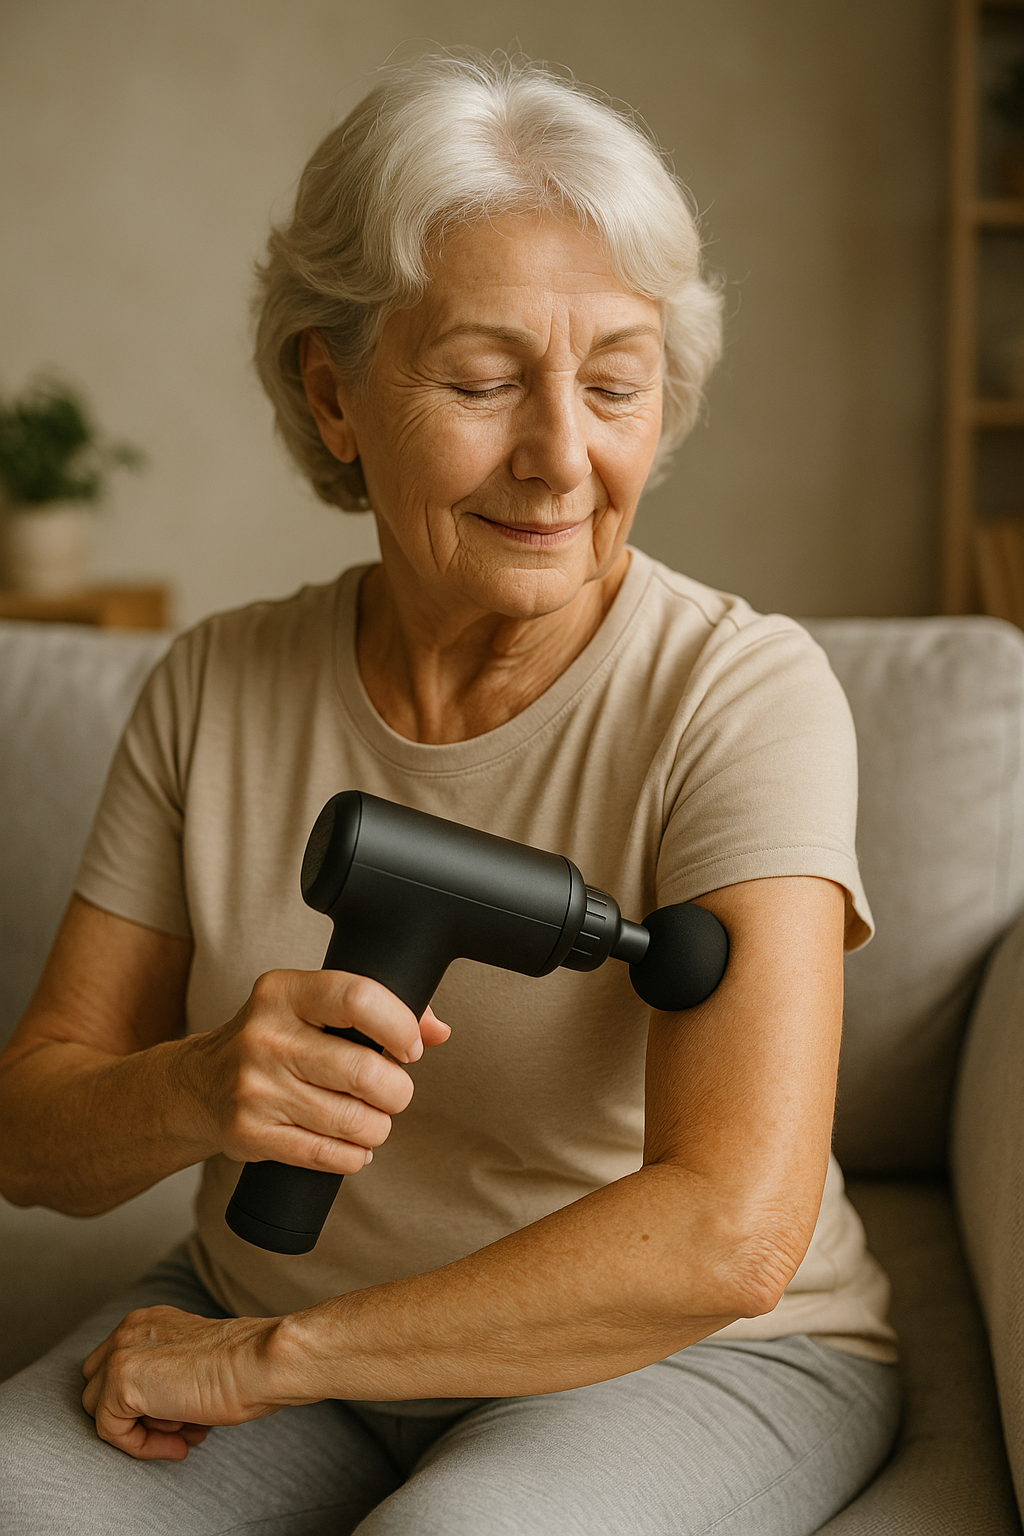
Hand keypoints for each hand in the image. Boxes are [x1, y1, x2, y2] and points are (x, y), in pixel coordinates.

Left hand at [82, 1304, 294, 1460]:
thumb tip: (157, 1413)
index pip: (117, 1368)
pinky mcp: (120, 1382)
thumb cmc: (242, 1366)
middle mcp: (129, 1329)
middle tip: (178, 1428)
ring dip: (141, 1430)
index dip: (143, 1402)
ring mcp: (120, 1353)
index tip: (179, 1419)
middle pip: (99, 1386)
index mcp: (148, 1321)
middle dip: (134, 1414)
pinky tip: (179, 1443)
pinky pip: (111, 1431)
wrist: (257, 1363)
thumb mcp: (195, 1363)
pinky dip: (141, 1446)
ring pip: (100, 1409)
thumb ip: (166, 1377)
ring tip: (184, 1434)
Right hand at [189, 970, 449, 1175]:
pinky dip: (353, 1156)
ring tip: (371, 1118)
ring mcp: (254, 1088)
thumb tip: (436, 1030)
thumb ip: (377, 1006)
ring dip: (378, 1127)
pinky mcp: (250, 1133)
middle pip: (363, 1071)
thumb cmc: (274, 1038)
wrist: (197, 1084)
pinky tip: (350, 1144)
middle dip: (396, 1091)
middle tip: (393, 1092)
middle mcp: (265, 1036)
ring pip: (353, 1120)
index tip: (410, 1046)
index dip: (399, 1025)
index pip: (358, 998)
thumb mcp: (310, 1006)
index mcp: (284, 992)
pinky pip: (328, 1155)